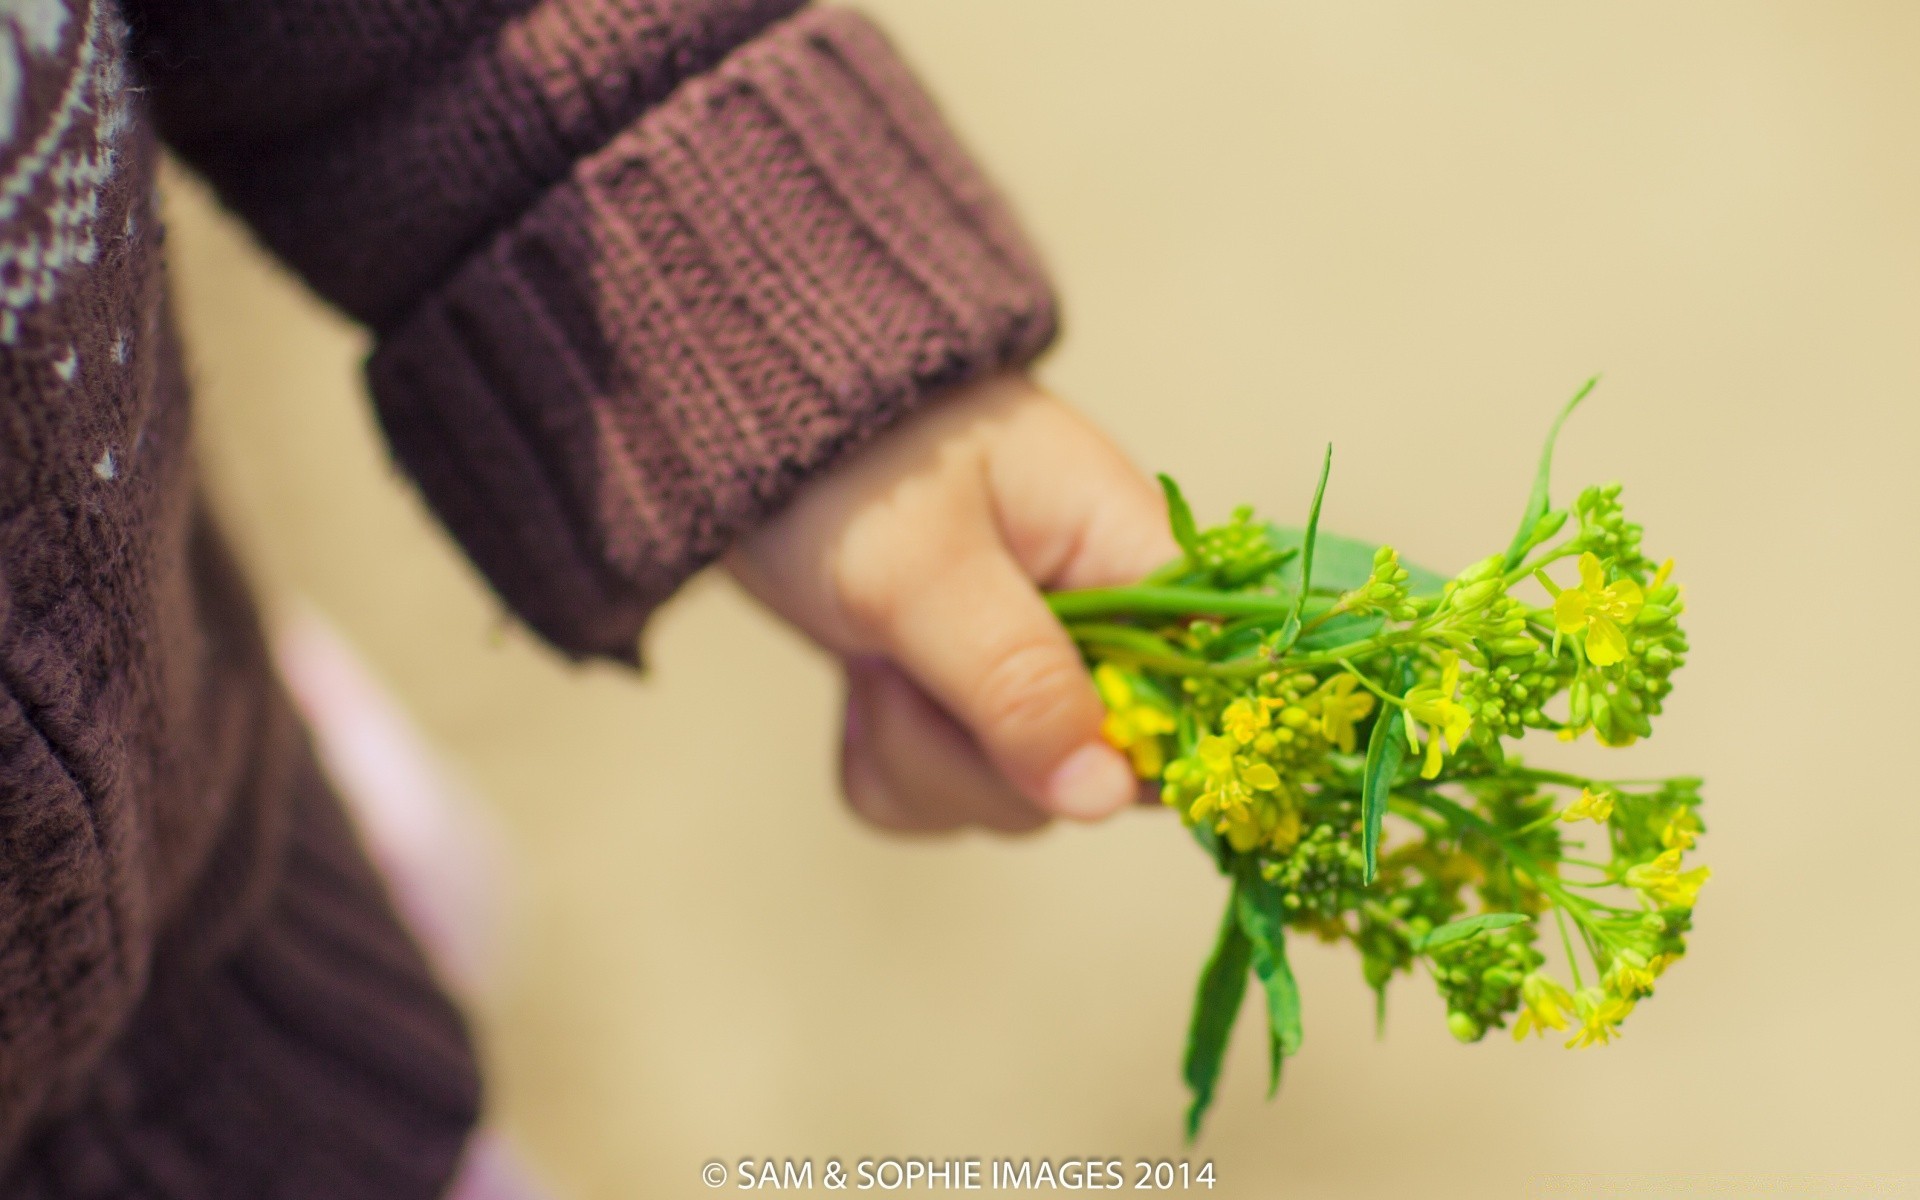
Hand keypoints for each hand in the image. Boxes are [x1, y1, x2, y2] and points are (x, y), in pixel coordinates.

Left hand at [725, 373, 1175, 832]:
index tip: (1041, 753)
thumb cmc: (850, 462)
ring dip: (916, 750)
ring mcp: (1027, 674)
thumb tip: (1109, 798)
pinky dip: (885, 759)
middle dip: (978, 753)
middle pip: (1092, 774)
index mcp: (1130, 563)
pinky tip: (859, 686)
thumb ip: (1019, 683)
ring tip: (871, 654)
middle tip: (903, 663)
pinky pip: (940, 792)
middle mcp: (1100, 630)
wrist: (751, 422)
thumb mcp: (928, 571)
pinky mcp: (959, 709)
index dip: (1137, 755)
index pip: (1203, 697)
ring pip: (1008, 797)